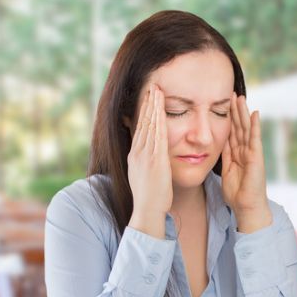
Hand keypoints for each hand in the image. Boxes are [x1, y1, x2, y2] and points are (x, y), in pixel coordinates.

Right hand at [127, 84, 171, 237]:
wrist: (148, 210)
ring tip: (156, 90)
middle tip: (152, 86)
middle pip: (143, 121)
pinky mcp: (155, 159)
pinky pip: (157, 135)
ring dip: (153, 106)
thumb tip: (147, 153)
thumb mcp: (144, 174)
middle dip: (147, 103)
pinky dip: (158, 120)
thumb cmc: (150, 196)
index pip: (140, 127)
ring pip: (149, 125)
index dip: (144, 110)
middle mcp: (138, 151)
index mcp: (136, 154)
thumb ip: (146, 161)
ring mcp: (146, 155)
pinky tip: (161, 109)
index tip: (148, 97)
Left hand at [221, 92, 271, 232]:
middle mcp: (244, 150)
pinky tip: (254, 113)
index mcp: (236, 154)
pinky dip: (254, 125)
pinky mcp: (256, 156)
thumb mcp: (225, 171)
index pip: (231, 132)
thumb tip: (216, 144)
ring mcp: (251, 152)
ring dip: (243, 113)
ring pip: (245, 128)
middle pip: (238, 126)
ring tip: (240, 97)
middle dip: (235, 111)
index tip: (223, 104)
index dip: (227, 118)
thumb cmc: (237, 194)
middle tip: (232, 94)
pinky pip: (255, 138)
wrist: (246, 206)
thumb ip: (224, 156)